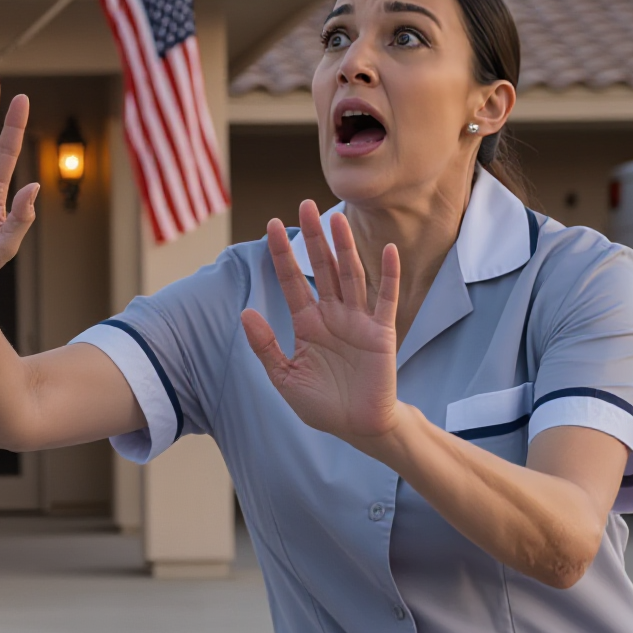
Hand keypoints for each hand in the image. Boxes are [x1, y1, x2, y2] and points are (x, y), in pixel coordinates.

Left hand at [239, 201, 403, 445]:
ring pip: (351, 276)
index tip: (270, 224)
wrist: (357, 427)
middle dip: (314, 238)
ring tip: (336, 218)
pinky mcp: (381, 332)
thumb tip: (245, 313)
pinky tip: (385, 250)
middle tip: (305, 205)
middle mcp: (333, 315)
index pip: (292, 281)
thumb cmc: (322, 404)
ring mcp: (358, 320)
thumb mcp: (284, 377)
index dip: (282, 254)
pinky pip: (385, 299)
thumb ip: (265, 346)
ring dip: (345, 247)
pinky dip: (387, 275)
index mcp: (307, 323)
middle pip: (322, 268)